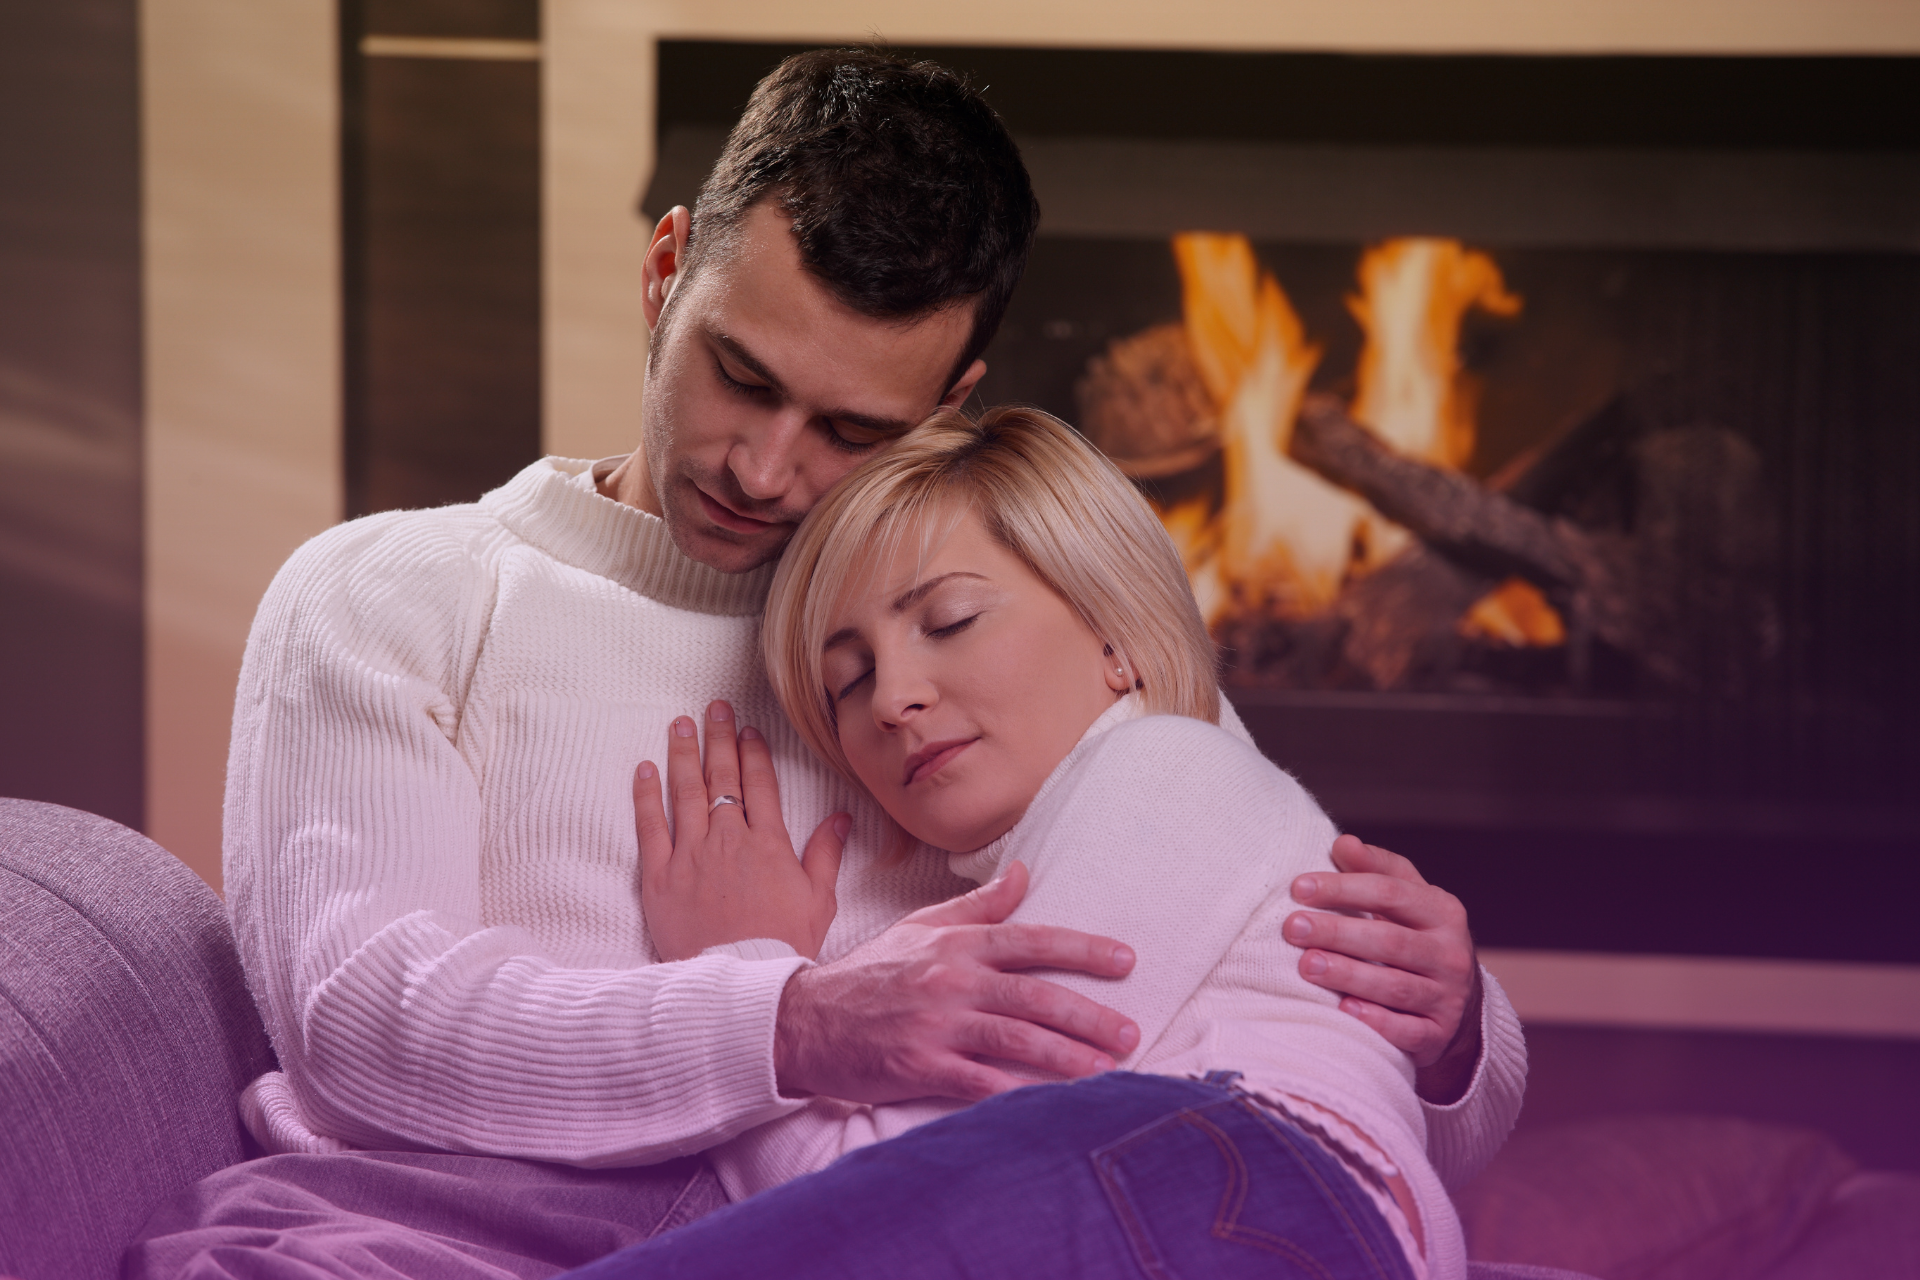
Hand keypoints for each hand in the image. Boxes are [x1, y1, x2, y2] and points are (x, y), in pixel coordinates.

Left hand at [635, 701, 845, 960]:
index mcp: (767, 843)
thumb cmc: (782, 944)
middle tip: (713, 708)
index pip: (759, 784)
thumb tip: (840, 818)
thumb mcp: (818, 900)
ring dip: (682, 754)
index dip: (752, 752)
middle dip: (718, 739)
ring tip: (680, 724)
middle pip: (721, 778)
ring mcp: (690, 855)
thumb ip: (825, 854)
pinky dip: (646, 796)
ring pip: (684, 793)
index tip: (747, 728)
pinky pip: (650, 827)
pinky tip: (644, 770)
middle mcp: (728, 840)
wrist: (741, 982)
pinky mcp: (659, 877)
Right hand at [774, 862, 1140, 1103]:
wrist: (805, 1020)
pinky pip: (979, 1083)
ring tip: (1107, 1071)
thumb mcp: (921, 926)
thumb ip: (977, 904)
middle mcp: (952, 980)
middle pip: (1034, 996)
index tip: (1126, 961)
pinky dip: (1018, 1095)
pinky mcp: (920, 1067)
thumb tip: (1024, 872)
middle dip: (1089, 1015)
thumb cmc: (869, 973)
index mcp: (956, 944)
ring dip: (1067, 1057)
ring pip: (1015, 1040)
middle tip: (1131, 1032)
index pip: (1032, 940)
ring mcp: (936, 1025)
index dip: (1083, 950)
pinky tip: (1050, 1106)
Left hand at [1283, 834, 1482, 1103]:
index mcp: (1442, 911)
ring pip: (1395, 986)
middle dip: (1338, 931)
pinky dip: (1376, 1021)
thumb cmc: (1417, 938)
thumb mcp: (1408, 900)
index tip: (1298, 887)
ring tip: (1307, 965)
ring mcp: (1448, 997)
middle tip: (1293, 927)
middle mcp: (1450, 953)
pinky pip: (1407, 1031)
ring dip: (1348, 974)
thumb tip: (1343, 844)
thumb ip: (1377, 870)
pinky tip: (1344, 1010)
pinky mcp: (1438, 1034)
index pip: (1390, 892)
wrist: (1458, 1006)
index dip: (1343, 888)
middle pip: (1390, 940)